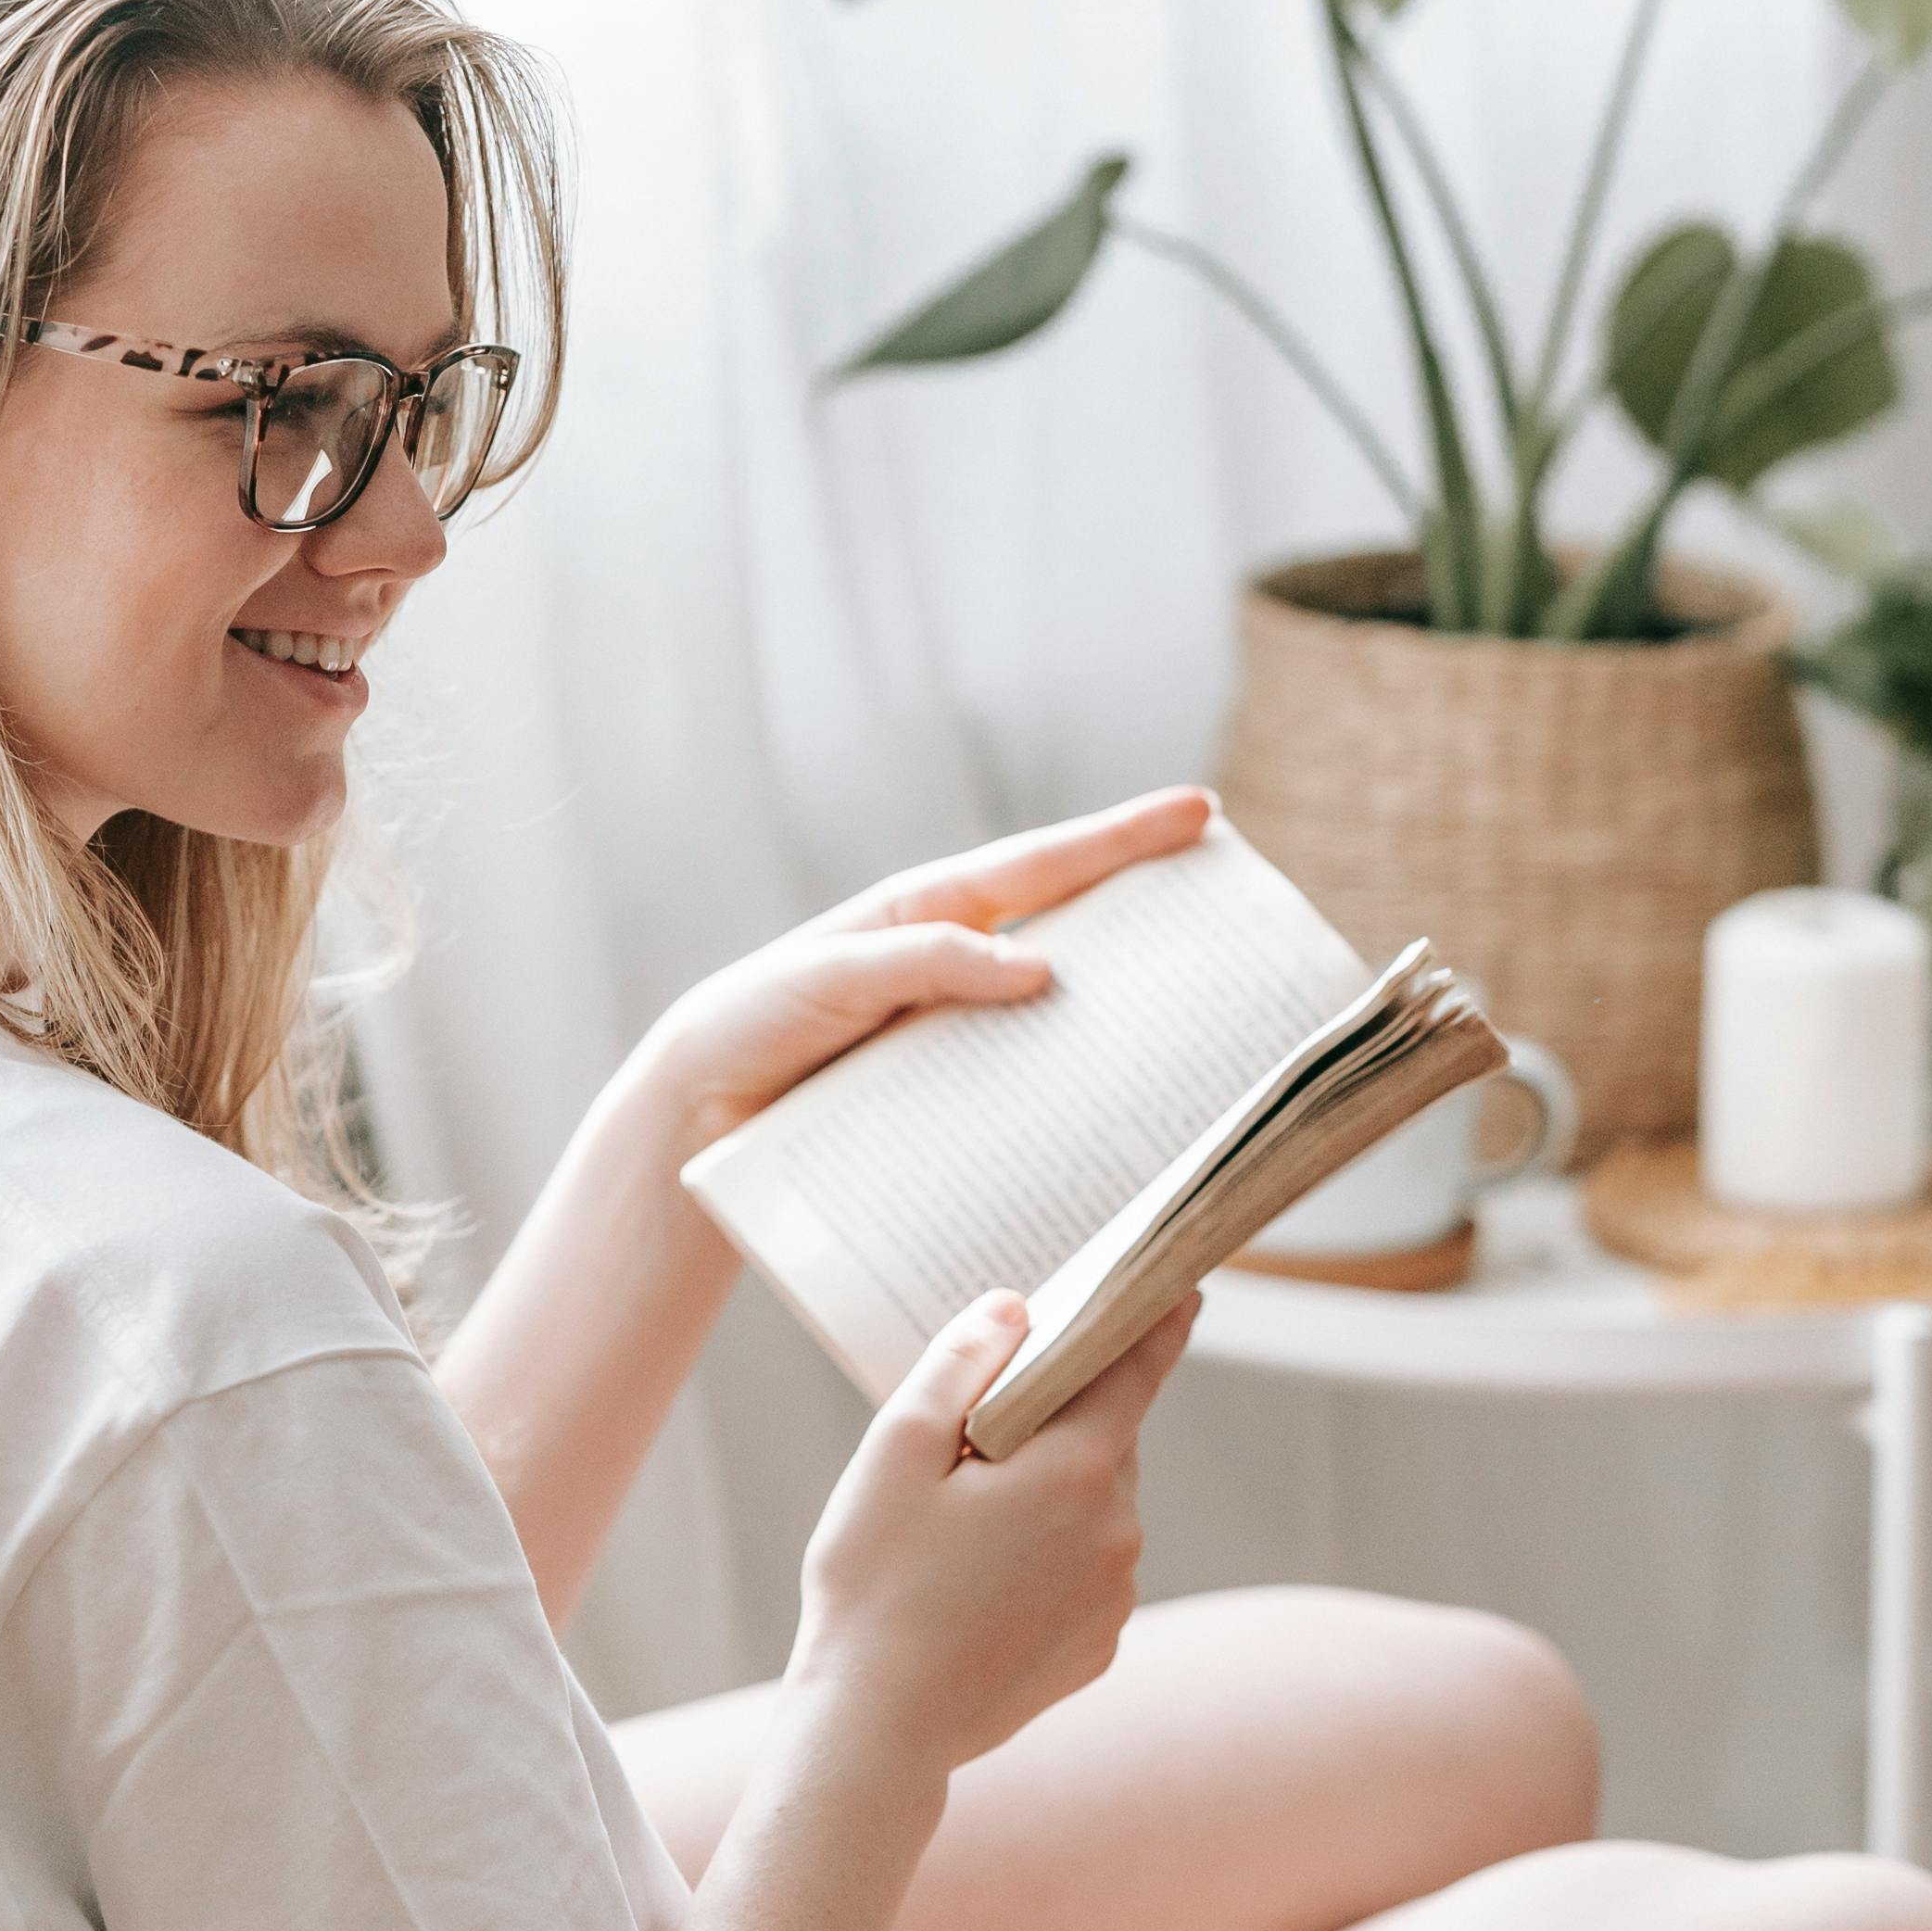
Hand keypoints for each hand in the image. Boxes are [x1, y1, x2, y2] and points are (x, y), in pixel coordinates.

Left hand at [638, 786, 1213, 1154]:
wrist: (695, 1111)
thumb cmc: (752, 1020)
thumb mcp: (832, 976)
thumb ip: (925, 960)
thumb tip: (1040, 967)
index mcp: (930, 911)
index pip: (1044, 865)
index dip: (1123, 839)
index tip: (1201, 813)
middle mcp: (956, 963)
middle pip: (1074, 926)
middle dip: (1151, 913)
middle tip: (1235, 913)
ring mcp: (959, 1027)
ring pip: (1063, 1007)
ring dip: (1127, 1011)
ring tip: (1205, 1020)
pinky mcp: (949, 1093)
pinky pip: (1030, 1081)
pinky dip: (1078, 1089)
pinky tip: (1123, 1116)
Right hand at [784, 1288, 1199, 1790]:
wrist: (878, 1730)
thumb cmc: (874, 1584)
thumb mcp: (895, 1452)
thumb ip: (959, 1363)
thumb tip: (1015, 1310)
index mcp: (1077, 1470)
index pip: (1136, 1370)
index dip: (1155, 1321)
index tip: (1182, 1287)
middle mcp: (1118, 1530)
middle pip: (1105, 1441)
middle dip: (1058, 1423)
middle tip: (981, 1434)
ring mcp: (1114, 1597)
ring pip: (1095, 1510)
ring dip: (1048, 1496)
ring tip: (962, 1528)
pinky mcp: (1098, 1647)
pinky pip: (1084, 1573)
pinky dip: (1047, 1560)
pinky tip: (979, 1587)